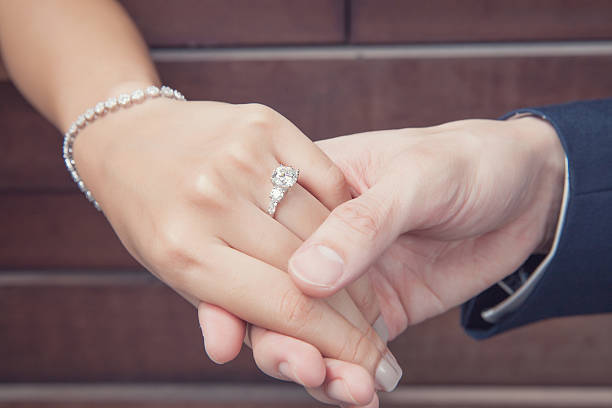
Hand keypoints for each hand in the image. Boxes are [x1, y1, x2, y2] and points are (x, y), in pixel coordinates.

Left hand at [71, 91, 398, 400]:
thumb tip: (231, 352)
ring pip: (326, 228)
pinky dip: (345, 217)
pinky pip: (326, 180)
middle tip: (381, 348)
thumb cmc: (156, 215)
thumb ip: (217, 307)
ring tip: (370, 306)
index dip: (339, 346)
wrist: (134, 136)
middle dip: (357, 323)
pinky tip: (353, 246)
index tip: (370, 371)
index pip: (285, 309)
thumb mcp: (173, 270)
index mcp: (183, 251)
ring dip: (358, 277)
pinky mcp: (264, 124)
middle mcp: (213, 200)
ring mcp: (241, 157)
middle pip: (311, 273)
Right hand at [200, 117, 563, 406]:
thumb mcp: (418, 177)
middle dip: (276, 340)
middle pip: (271, 296)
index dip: (230, 291)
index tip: (224, 338)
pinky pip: (350, 349)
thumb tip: (305, 277)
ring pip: (306, 332)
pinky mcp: (378, 310)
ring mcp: (346, 279)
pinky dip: (349, 376)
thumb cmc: (466, 161)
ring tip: (343, 387)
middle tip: (303, 366)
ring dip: (314, 367)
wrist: (525, 190)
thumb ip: (363, 223)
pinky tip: (364, 391)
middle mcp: (317, 238)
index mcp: (308, 190)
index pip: (254, 242)